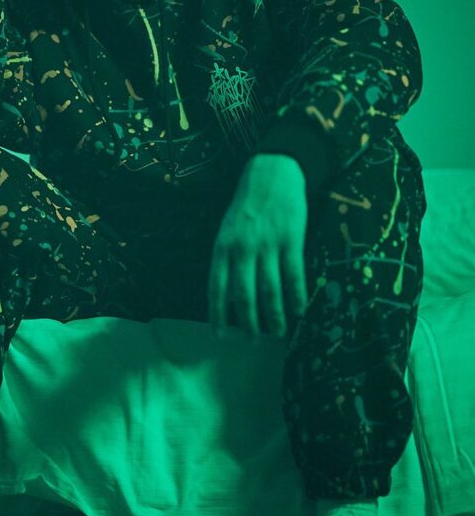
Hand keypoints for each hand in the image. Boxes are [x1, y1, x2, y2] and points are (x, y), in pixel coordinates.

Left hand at [208, 154, 308, 340]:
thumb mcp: (226, 230)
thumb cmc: (246, 206)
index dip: (218, 315)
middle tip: (253, 341)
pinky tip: (299, 310)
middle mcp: (242, 249)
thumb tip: (227, 296)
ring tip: (277, 332)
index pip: (216, 288)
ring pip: (269, 289)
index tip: (220, 336)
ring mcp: (267, 244)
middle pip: (244, 295)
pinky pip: (293, 275)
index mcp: (222, 247)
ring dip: (274, 315)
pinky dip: (296, 296)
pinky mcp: (291, 239)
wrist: (271, 173)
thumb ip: (226, 259)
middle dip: (249, 323)